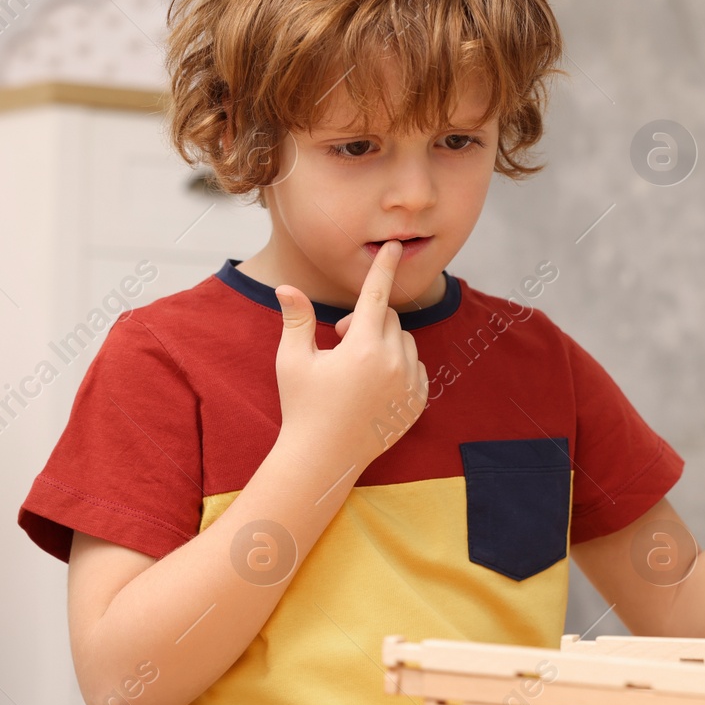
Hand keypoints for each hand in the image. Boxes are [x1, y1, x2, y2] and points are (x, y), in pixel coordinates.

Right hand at [273, 241, 428, 471]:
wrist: (323, 457)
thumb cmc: (303, 406)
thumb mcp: (293, 360)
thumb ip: (296, 319)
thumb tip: (286, 287)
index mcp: (362, 348)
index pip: (376, 295)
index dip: (384, 267)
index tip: (395, 246)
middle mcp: (392, 363)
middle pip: (388, 318)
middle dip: (366, 320)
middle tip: (338, 340)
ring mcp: (409, 384)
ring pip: (404, 341)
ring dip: (383, 341)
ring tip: (355, 365)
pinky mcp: (418, 402)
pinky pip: (416, 366)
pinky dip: (400, 365)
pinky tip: (374, 383)